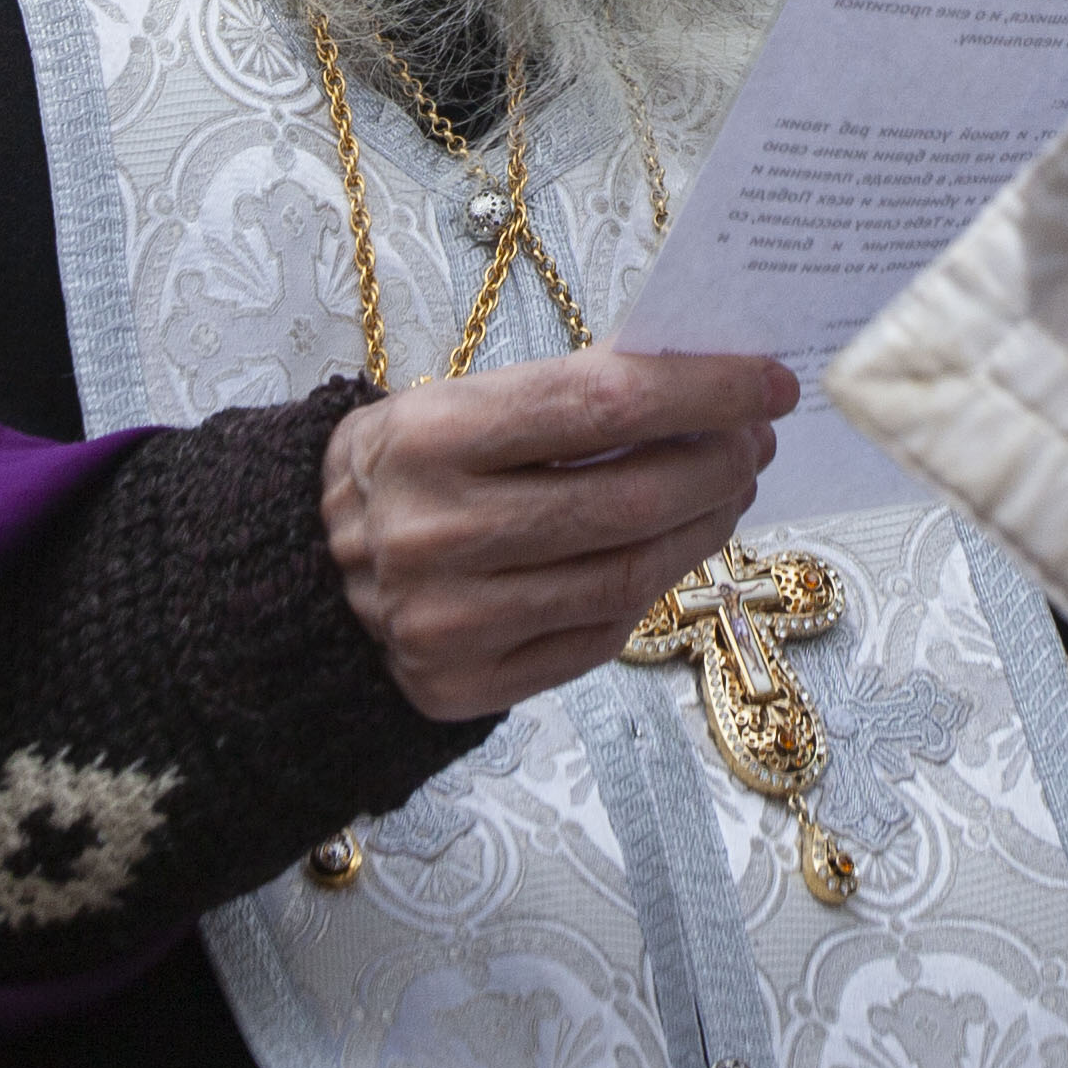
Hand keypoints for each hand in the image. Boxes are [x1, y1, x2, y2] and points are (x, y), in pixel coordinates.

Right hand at [323, 351, 796, 720]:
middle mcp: (435, 532)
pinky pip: (595, 638)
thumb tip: (698, 380)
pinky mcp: (465, 686)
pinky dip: (649, 590)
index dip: (704, 391)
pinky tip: (670, 552)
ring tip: (728, 493)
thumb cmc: (403, 472)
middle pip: (631, 499)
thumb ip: (562, 398)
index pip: (605, 402)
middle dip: (718, 464)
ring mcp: (451, 620)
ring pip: (626, 578)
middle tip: (755, 442)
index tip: (768, 381)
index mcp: (429, 436)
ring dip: (702, 530)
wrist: (298, 575)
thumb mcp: (452, 406)